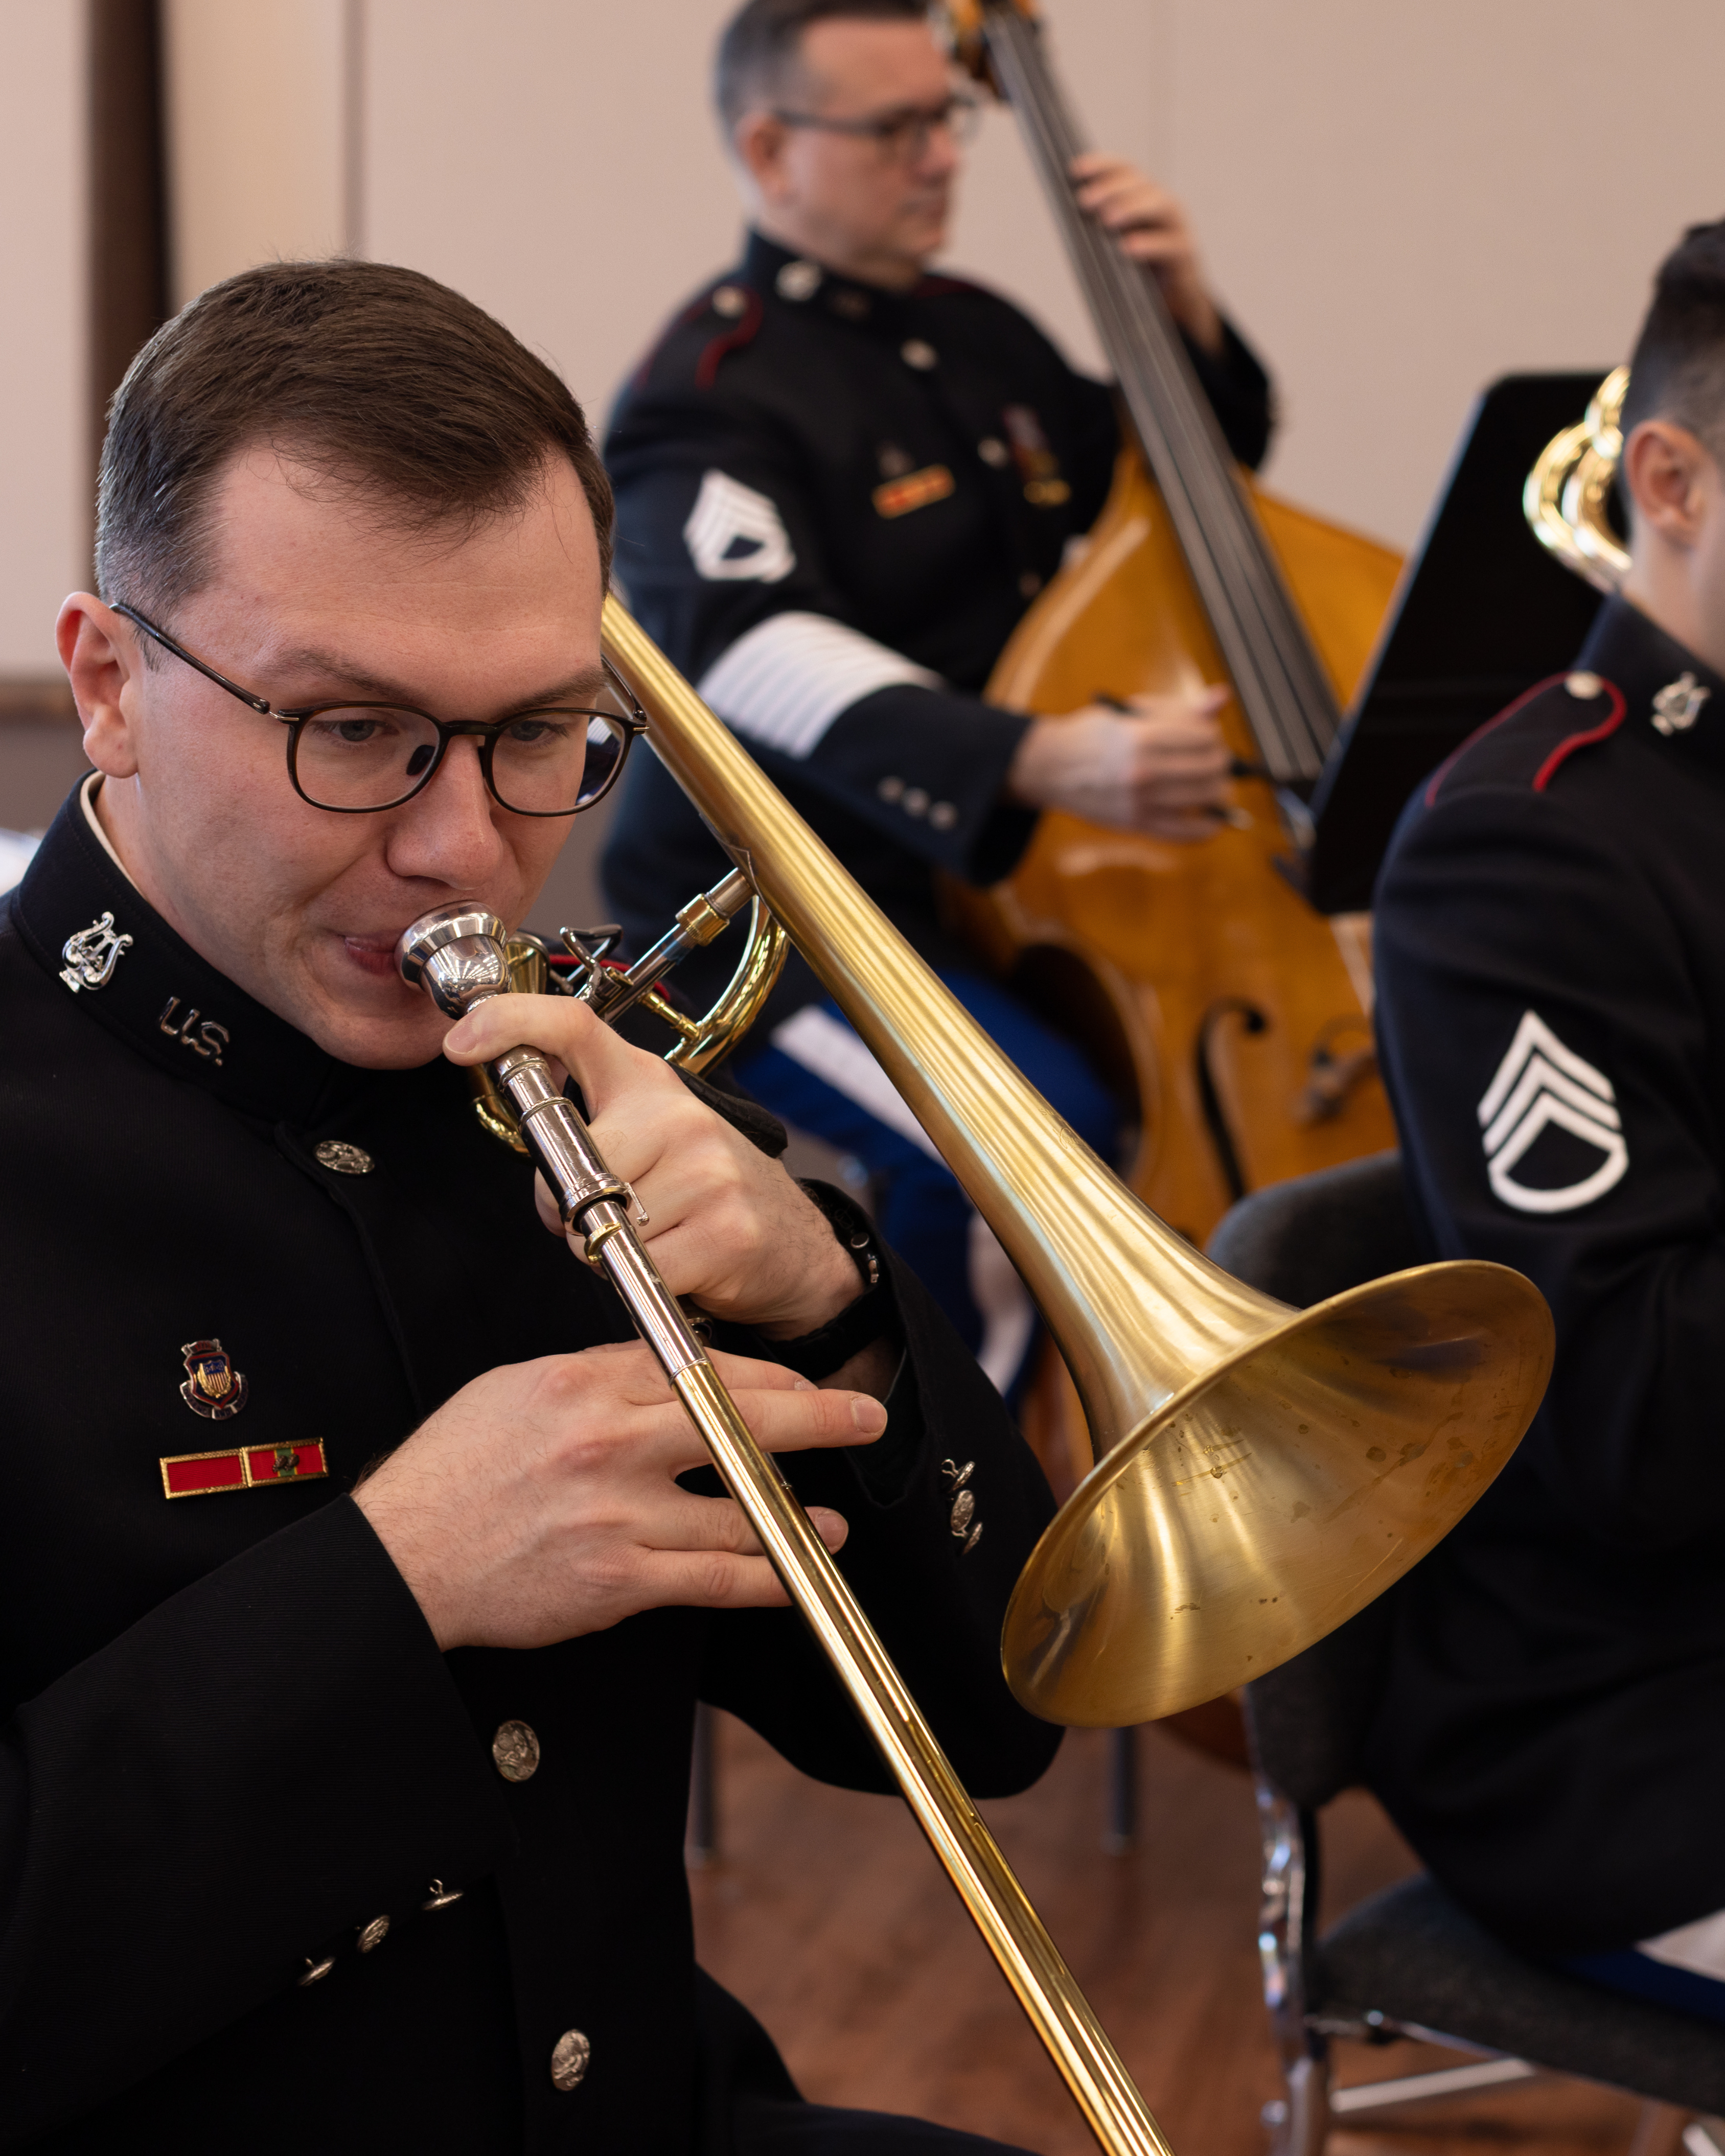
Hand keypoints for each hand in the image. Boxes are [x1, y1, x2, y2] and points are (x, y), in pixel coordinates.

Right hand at [355, 1341, 885, 1649]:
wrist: (404, 1557)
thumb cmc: (454, 1472)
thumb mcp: (517, 1390)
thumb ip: (596, 1378)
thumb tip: (664, 1369)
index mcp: (584, 1384)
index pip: (700, 1365)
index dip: (765, 1374)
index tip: (801, 1382)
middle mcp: (610, 1441)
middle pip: (739, 1419)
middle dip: (817, 1417)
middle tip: (865, 1417)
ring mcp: (619, 1512)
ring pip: (739, 1506)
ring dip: (797, 1514)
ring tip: (832, 1520)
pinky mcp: (620, 1578)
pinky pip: (715, 1578)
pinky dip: (766, 1575)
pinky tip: (796, 1571)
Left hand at [443, 992, 859, 1338]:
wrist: (795, 1243)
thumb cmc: (705, 1190)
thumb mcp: (649, 1137)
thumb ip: (587, 1137)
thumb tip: (545, 1177)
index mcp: (648, 1083)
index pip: (575, 1026)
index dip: (510, 1023)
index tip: (460, 1042)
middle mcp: (679, 1115)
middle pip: (571, 1165)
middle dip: (567, 1208)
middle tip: (608, 1217)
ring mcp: (708, 1170)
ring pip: (600, 1226)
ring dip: (608, 1249)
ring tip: (654, 1238)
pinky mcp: (725, 1230)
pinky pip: (639, 1269)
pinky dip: (642, 1281)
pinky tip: (677, 1265)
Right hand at [1004, 684, 1232, 837]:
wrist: (1051, 768)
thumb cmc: (1094, 734)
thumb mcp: (1132, 711)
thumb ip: (1178, 709)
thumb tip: (1221, 696)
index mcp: (1141, 736)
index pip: (1205, 736)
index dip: (1213, 733)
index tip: (1207, 734)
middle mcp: (1143, 771)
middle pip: (1212, 767)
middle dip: (1220, 759)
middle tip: (1213, 757)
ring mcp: (1140, 802)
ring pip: (1206, 798)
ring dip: (1218, 788)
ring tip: (1213, 782)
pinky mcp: (1137, 825)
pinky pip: (1187, 833)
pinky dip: (1207, 828)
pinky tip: (1213, 819)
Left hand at [1070, 153, 1223, 353]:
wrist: (1176, 299)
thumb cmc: (1140, 266)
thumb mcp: (1117, 241)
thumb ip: (1099, 226)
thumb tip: (1068, 213)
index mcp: (1144, 196)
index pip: (1125, 170)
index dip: (1101, 165)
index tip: (1074, 170)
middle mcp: (1163, 205)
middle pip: (1141, 184)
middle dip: (1111, 189)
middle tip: (1085, 201)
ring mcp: (1177, 228)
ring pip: (1160, 207)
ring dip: (1132, 209)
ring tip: (1106, 220)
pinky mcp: (1185, 255)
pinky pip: (1170, 246)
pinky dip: (1149, 245)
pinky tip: (1128, 249)